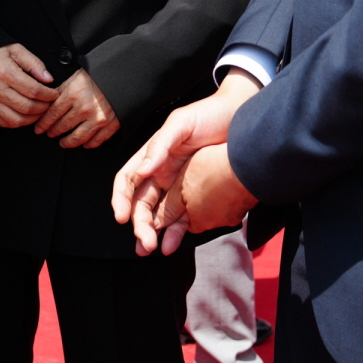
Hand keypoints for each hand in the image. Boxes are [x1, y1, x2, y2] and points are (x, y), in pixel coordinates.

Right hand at [0, 43, 58, 127]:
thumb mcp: (17, 50)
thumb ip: (34, 63)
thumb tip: (48, 79)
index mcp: (5, 72)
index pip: (33, 90)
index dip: (48, 95)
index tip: (54, 94)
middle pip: (27, 107)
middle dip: (44, 107)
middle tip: (49, 103)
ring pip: (18, 119)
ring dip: (33, 118)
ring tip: (40, 110)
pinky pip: (6, 123)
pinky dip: (19, 122)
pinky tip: (26, 114)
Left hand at [33, 67, 118, 148]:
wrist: (125, 74)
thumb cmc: (100, 73)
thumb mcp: (77, 75)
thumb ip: (62, 88)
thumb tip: (48, 98)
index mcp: (73, 94)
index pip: (52, 113)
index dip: (43, 123)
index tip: (39, 128)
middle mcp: (84, 108)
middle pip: (62, 126)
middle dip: (53, 132)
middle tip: (49, 134)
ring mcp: (98, 118)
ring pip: (77, 137)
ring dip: (68, 142)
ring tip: (63, 143)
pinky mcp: (111, 125)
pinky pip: (97, 140)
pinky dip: (89, 144)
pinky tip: (84, 144)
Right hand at [112, 71, 258, 254]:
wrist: (240, 117)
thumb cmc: (208, 114)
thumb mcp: (181, 123)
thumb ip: (160, 145)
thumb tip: (143, 169)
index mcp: (153, 156)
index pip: (128, 181)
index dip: (121, 199)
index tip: (122, 216)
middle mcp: (162, 174)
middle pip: (142, 204)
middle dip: (139, 224)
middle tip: (144, 242)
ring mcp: (179, 186)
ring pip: (159, 214)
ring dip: (152, 232)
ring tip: (151, 248)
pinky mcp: (197, 195)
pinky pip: (183, 217)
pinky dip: (175, 232)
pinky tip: (171, 243)